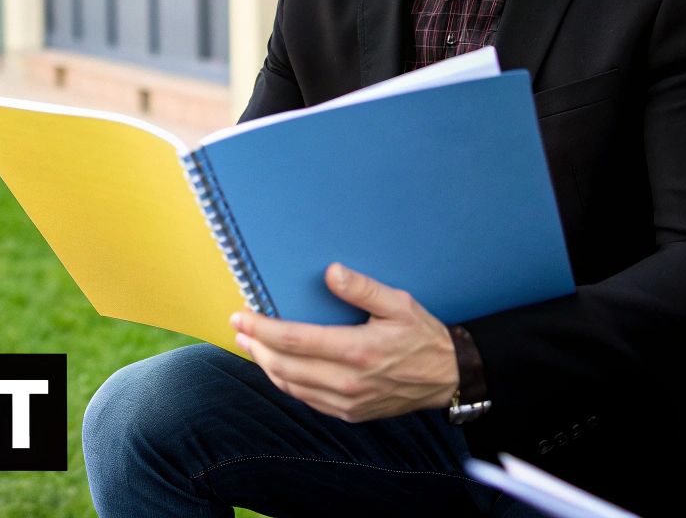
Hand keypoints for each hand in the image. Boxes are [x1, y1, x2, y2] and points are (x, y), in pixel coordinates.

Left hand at [231, 263, 457, 422]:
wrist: (448, 377)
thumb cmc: (423, 336)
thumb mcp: (400, 303)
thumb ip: (364, 288)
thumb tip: (331, 273)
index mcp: (358, 351)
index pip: (295, 340)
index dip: (262, 328)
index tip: (242, 316)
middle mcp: (349, 381)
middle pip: (285, 366)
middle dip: (256, 346)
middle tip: (238, 329)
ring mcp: (347, 402)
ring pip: (292, 386)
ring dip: (266, 366)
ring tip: (250, 346)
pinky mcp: (350, 413)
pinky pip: (307, 400)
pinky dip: (286, 383)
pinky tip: (278, 368)